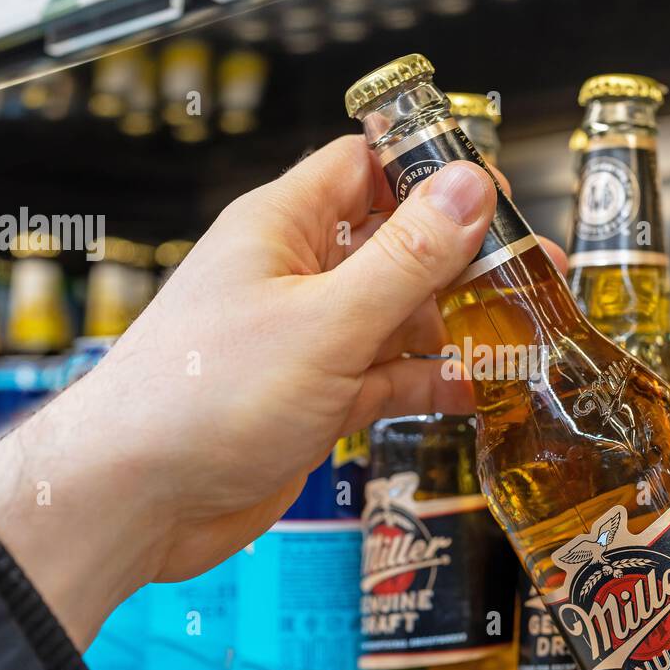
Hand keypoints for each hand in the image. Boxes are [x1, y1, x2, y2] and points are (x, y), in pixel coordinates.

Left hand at [0, 134, 564, 648]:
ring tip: (525, 332)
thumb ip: (404, 258)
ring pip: (395, 316)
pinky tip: (474, 389)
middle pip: (394, 246)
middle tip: (534, 270)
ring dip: (454, 325)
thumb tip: (469, 186)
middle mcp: (295, 277)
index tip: (496, 196)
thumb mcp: (325, 322)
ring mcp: (304, 340)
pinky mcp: (312, 398)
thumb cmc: (201, 396)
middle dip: (462, 259)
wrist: (135, 500)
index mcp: (283, 229)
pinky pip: (383, 376)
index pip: (366, 169)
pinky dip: (426, 381)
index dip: (429, 173)